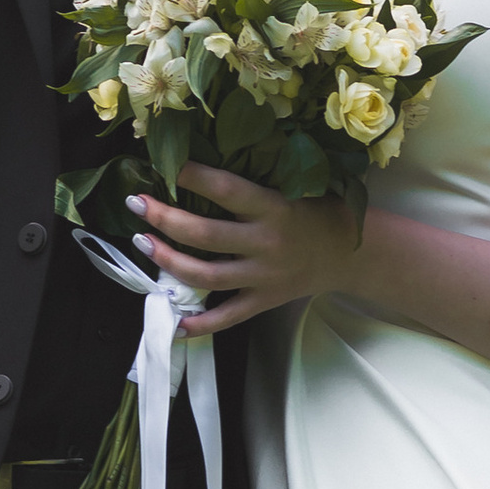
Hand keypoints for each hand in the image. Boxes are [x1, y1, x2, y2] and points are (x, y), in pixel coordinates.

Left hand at [132, 163, 357, 335]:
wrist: (352, 254)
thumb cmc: (318, 211)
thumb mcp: (294, 187)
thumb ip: (254, 183)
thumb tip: (201, 163)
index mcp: (275, 209)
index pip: (228, 190)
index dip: (196, 177)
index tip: (169, 164)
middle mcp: (266, 244)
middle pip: (205, 235)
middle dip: (165, 218)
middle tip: (137, 203)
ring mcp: (263, 277)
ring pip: (206, 276)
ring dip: (168, 261)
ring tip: (142, 242)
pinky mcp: (263, 301)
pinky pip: (227, 317)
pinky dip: (199, 325)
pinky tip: (173, 324)